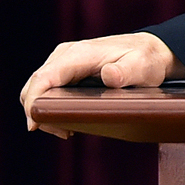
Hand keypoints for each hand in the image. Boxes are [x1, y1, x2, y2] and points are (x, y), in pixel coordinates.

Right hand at [19, 32, 184, 137]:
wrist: (152, 50)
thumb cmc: (147, 59)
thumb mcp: (142, 66)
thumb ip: (127, 71)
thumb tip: (109, 75)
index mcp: (79, 54)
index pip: (43, 78)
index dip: (33, 102)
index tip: (34, 125)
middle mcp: (66, 55)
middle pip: (35, 86)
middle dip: (39, 112)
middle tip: (64, 133)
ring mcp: (64, 62)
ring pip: (39, 90)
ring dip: (45, 112)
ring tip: (67, 130)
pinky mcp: (67, 71)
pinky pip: (48, 90)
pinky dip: (51, 107)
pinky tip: (68, 122)